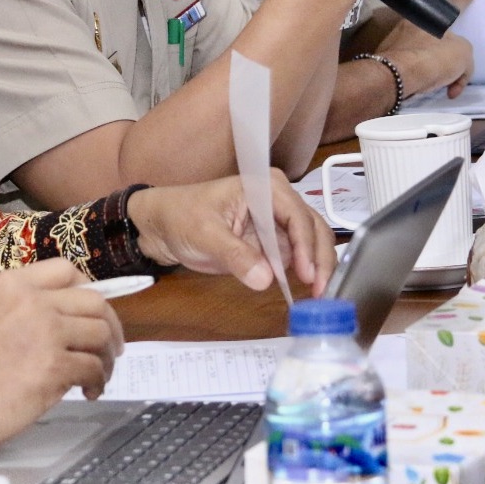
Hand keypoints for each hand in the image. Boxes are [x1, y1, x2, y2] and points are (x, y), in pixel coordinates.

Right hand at [0, 258, 123, 456]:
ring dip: (106, 356)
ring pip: (100, 333)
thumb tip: (52, 319)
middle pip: (94, 301)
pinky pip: (93, 367)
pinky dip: (98, 380)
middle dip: (110, 325)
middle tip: (110, 347)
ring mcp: (46, 331)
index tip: (92, 311)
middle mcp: (33, 301)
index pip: (66, 270)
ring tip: (100, 375)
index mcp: (12, 284)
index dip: (88, 290)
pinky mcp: (54, 365)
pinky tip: (89, 391)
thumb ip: (16, 309)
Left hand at [127, 171, 335, 296]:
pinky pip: (296, 257)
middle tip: (323, 291)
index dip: (306, 245)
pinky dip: (306, 274)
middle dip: (321, 259)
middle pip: (312, 227)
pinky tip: (310, 293)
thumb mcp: (205, 234)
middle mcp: (278, 200)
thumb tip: (265, 279)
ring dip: (319, 268)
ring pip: (311, 243)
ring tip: (321, 297)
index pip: (296, 214)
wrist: (162, 227)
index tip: (309, 275)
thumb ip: (236, 255)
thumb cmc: (181, 217)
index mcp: (264, 186)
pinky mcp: (273, 242)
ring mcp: (277, 222)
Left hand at [377, 0, 474, 98]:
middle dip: (446, 54)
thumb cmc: (435, 58)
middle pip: (437, 38)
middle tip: (452, 71)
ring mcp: (398, 39)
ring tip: (443, 87)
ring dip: (435, 70)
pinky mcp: (387, 57)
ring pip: (424, 54)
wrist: (400, 75)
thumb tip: (453, 64)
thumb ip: (464, 55)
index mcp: (435, 19)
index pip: (454, 7)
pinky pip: (411, 67)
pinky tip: (427, 89)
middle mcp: (414, 24)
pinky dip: (422, 78)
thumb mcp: (464, 55)